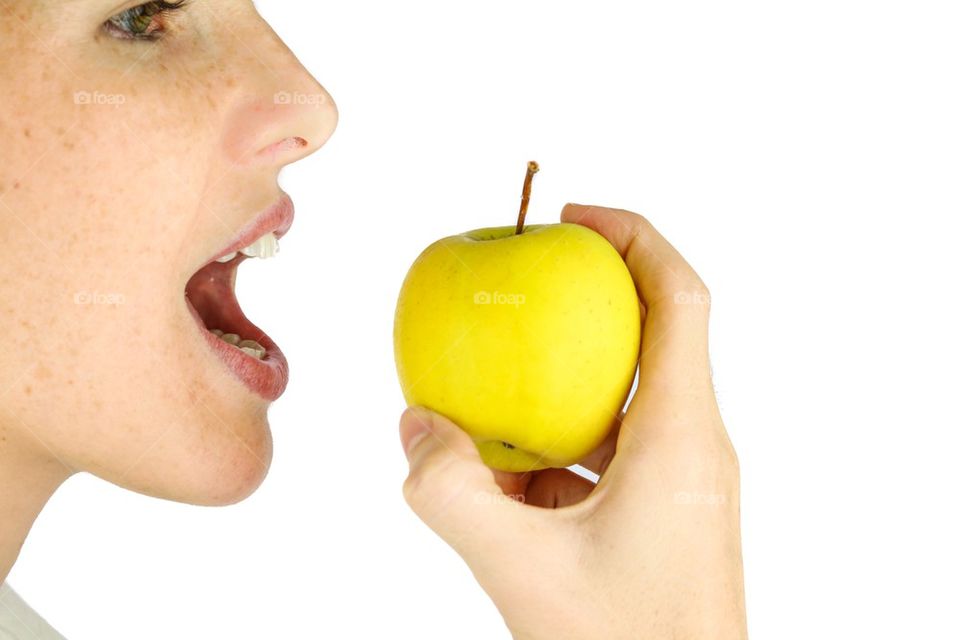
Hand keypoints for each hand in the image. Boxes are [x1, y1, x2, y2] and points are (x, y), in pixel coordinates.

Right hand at [398, 204, 745, 639]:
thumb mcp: (521, 570)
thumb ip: (451, 494)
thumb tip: (415, 426)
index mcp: (683, 435)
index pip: (679, 296)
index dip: (634, 234)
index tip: (571, 217)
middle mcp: (693, 444)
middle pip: (652, 332)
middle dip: (585, 297)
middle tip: (520, 283)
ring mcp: (679, 481)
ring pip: (621, 397)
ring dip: (560, 382)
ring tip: (489, 388)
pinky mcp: (661, 512)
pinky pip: (606, 451)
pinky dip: (554, 443)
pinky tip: (499, 474)